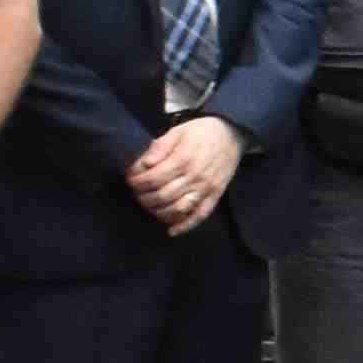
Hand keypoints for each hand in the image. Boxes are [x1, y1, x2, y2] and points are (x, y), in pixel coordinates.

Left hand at [128, 115, 244, 232]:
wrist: (232, 133)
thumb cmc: (201, 131)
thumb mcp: (177, 131)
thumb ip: (159, 147)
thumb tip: (144, 164)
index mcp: (183, 159)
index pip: (153, 178)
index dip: (137, 182)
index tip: (130, 180)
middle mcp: (194, 176)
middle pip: (162, 196)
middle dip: (144, 197)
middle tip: (137, 194)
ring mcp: (206, 188)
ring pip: (178, 209)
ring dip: (159, 212)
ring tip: (150, 206)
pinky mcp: (215, 196)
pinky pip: (200, 215)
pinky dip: (185, 226)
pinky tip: (171, 231)